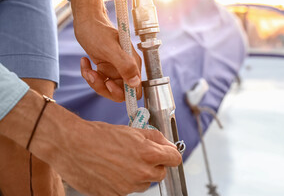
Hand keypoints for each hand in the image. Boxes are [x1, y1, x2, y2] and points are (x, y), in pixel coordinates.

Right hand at [0, 90, 181, 195]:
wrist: (71, 145)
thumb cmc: (99, 135)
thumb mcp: (131, 130)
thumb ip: (154, 138)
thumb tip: (168, 144)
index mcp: (148, 154)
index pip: (175, 159)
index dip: (170, 154)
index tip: (165, 153)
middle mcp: (141, 173)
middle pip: (160, 173)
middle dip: (154, 165)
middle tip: (139, 155)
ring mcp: (127, 187)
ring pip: (144, 184)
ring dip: (138, 175)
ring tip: (121, 162)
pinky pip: (127, 190)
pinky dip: (123, 182)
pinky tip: (111, 171)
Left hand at [67, 0, 141, 101]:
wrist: (87, 20)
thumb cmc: (98, 31)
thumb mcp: (110, 48)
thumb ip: (125, 65)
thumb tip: (135, 83)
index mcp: (133, 64)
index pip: (135, 90)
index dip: (123, 93)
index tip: (109, 85)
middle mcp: (126, 68)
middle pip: (120, 93)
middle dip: (104, 87)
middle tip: (93, 76)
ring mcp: (116, 69)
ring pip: (107, 88)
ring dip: (94, 81)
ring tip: (87, 68)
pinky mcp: (105, 68)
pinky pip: (99, 80)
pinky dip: (89, 74)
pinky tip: (85, 62)